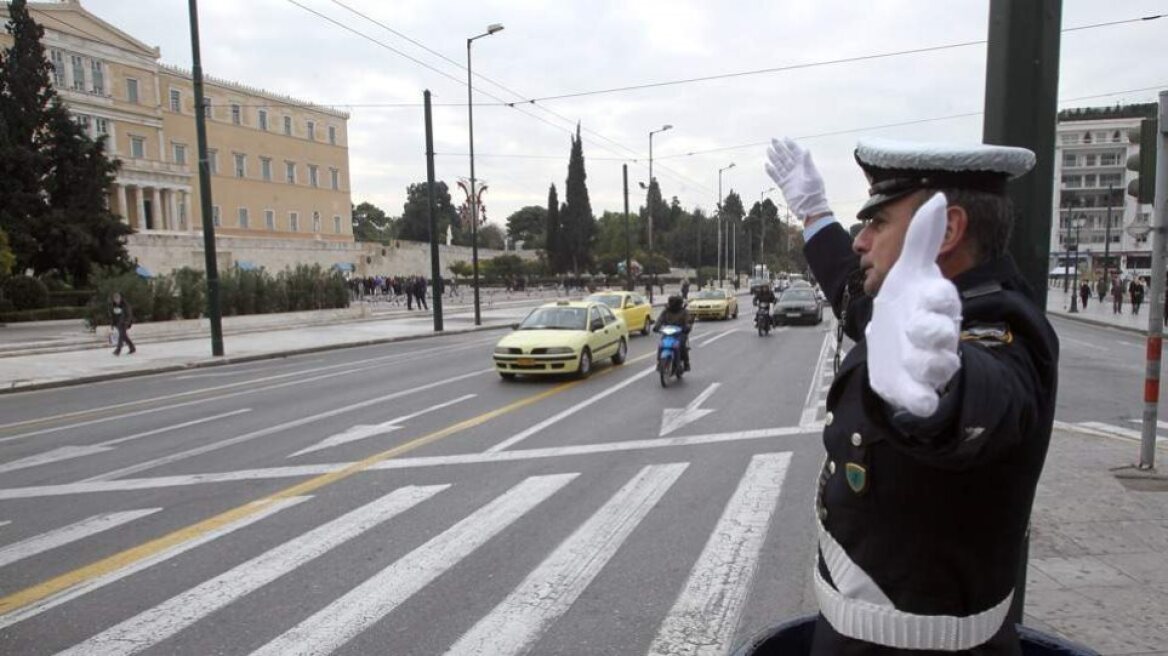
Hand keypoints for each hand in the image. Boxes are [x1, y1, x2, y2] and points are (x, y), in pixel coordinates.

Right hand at [765, 137, 830, 219]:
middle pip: (786, 157)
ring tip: (768, 149)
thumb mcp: (813, 176)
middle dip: (780, 148)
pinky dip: (771, 171)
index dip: (791, 145)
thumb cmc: (815, 192)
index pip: (796, 153)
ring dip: (774, 157)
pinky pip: (776, 176)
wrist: (810, 208)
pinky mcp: (784, 186)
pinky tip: (766, 165)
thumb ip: (808, 163)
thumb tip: (806, 150)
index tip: (785, 138)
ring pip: (780, 165)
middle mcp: (796, 171)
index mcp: (804, 166)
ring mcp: (789, 178)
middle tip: (773, 140)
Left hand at [864, 193, 961, 416]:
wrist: (894, 345)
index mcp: (937, 306)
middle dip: (932, 332)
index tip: (925, 295)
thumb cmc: (907, 305)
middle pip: (943, 335)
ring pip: (939, 367)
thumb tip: (937, 196)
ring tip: (911, 360)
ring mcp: (929, 363)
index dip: (937, 299)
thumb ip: (923, 238)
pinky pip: (927, 401)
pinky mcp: (916, 389)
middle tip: (914, 327)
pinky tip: (919, 403)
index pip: (944, 300)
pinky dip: (924, 403)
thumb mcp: (909, 272)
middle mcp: (937, 334)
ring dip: (926, 364)